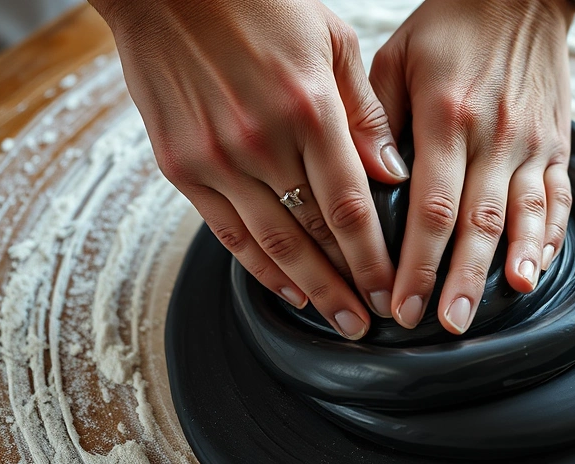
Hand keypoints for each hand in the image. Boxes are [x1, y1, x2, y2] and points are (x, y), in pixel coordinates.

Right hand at [90, 0, 411, 338]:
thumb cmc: (258, 4)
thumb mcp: (331, 39)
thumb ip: (365, 111)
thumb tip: (393, 173)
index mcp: (308, 108)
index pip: (350, 206)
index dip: (374, 257)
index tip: (392, 288)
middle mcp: (262, 141)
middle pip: (315, 235)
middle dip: (347, 286)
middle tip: (370, 321)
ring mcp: (216, 158)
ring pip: (271, 243)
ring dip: (309, 289)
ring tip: (337, 320)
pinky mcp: (181, 166)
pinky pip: (226, 231)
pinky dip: (258, 266)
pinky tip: (286, 289)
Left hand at [370, 0, 574, 333]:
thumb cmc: (447, 29)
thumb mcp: (396, 57)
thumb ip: (378, 121)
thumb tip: (372, 186)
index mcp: (447, 116)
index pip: (432, 206)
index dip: (418, 261)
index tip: (402, 302)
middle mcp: (494, 134)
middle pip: (479, 223)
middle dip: (462, 280)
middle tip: (446, 324)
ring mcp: (532, 141)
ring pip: (524, 215)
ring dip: (513, 266)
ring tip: (501, 306)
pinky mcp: (557, 143)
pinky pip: (558, 197)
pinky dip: (550, 236)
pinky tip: (537, 269)